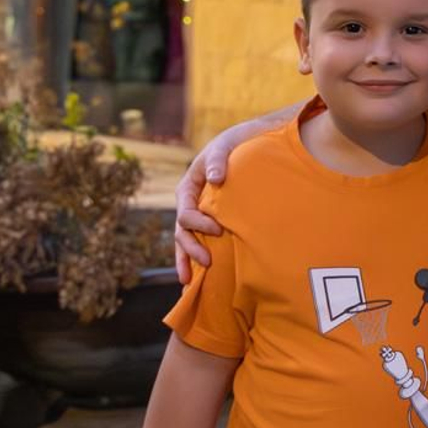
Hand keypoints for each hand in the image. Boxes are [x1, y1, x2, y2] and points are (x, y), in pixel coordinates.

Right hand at [173, 107, 300, 280]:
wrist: (245, 145)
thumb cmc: (232, 145)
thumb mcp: (223, 146)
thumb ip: (217, 160)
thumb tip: (214, 179)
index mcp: (188, 188)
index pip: (186, 213)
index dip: (198, 224)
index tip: (218, 229)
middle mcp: (190, 204)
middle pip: (182, 232)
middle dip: (190, 250)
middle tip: (207, 263)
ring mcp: (199, 215)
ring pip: (187, 241)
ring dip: (188, 260)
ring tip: (189, 282)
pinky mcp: (211, 221)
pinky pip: (201, 241)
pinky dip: (196, 259)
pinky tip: (199, 278)